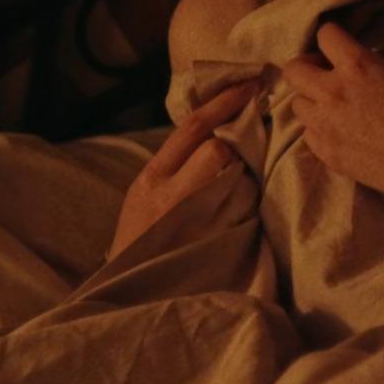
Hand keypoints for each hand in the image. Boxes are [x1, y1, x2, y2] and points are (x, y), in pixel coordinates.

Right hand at [109, 80, 255, 258]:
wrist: (132, 298)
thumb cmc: (140, 244)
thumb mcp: (144, 198)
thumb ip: (173, 167)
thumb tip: (213, 132)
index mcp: (151, 178)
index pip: (193, 126)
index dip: (225, 101)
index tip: (251, 85)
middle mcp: (172, 195)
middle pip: (218, 149)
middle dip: (232, 151)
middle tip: (235, 165)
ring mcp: (196, 221)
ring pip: (236, 178)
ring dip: (242, 181)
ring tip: (228, 201)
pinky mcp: (218, 244)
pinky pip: (246, 210)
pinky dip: (247, 208)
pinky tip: (236, 221)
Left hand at [280, 21, 383, 203]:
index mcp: (357, 65)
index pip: (324, 35)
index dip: (333, 37)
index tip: (342, 46)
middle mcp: (332, 92)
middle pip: (293, 70)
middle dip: (308, 66)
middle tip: (328, 73)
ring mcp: (325, 126)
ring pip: (297, 104)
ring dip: (312, 99)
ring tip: (335, 105)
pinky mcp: (326, 154)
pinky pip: (308, 135)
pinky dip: (319, 129)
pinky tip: (341, 131)